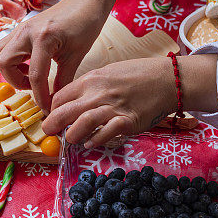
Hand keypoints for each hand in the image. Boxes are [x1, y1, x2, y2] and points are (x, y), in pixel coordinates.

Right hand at [0, 0, 105, 111]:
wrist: (83, 2)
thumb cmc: (84, 25)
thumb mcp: (76, 56)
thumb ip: (63, 80)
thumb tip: (55, 103)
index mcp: (43, 38)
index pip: (35, 76)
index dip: (40, 97)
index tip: (47, 109)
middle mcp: (25, 32)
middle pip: (3, 62)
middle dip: (16, 80)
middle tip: (34, 86)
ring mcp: (19, 29)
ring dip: (10, 69)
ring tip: (30, 74)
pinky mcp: (19, 30)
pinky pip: (4, 48)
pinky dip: (12, 60)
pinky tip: (31, 64)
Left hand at [42, 57, 177, 146]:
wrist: (166, 80)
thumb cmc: (136, 76)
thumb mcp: (106, 73)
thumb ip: (89, 88)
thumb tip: (72, 103)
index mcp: (91, 79)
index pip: (60, 97)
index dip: (52, 110)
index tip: (53, 118)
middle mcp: (99, 93)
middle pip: (65, 111)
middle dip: (52, 125)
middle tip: (50, 133)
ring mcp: (113, 108)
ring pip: (82, 123)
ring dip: (72, 135)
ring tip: (71, 139)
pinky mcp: (128, 121)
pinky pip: (106, 133)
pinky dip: (96, 140)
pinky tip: (90, 144)